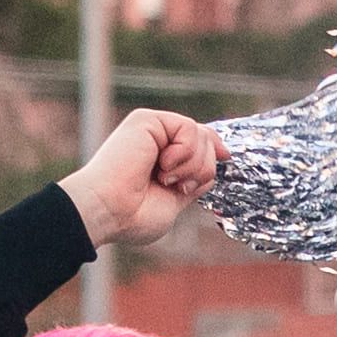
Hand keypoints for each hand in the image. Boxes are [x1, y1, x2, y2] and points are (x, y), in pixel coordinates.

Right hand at [59, 109, 221, 251]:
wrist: (108, 211)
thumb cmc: (133, 215)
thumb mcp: (176, 199)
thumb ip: (195, 178)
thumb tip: (219, 155)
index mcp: (162, 160)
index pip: (199, 143)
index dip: (216, 148)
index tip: (227, 157)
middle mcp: (156, 141)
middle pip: (206, 141)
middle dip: (203, 169)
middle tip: (178, 187)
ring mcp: (151, 129)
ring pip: (201, 136)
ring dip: (192, 165)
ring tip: (166, 179)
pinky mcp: (147, 120)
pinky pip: (189, 128)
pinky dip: (185, 152)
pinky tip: (163, 165)